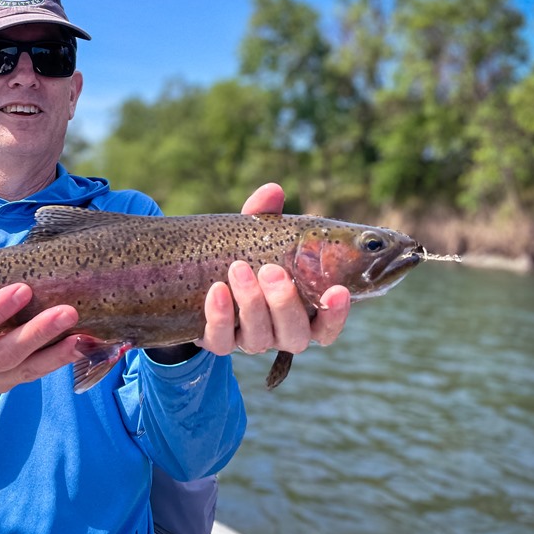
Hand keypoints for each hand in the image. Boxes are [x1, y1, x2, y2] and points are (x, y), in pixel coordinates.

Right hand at [0, 239, 82, 441]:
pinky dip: (61, 361)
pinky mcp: (9, 384)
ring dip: (56, 353)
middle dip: (35, 334)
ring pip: (25, 369)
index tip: (21, 289)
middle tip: (66, 311)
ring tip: (82, 334)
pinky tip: (83, 347)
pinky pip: (36, 374)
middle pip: (3, 353)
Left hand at [196, 183, 350, 356]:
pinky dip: (219, 316)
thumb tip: (273, 190)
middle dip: (284, 303)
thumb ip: (265, 217)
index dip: (336, 314)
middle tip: (271, 270)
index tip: (337, 290)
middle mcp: (279, 333)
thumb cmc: (242, 256)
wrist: (195, 280)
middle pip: (295, 335)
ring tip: (238, 268)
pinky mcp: (217, 342)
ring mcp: (249, 340)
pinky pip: (221, 340)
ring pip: (259, 338)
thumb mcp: (254, 236)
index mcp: (301, 313)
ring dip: (251, 303)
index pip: (327, 326)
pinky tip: (216, 291)